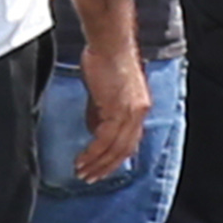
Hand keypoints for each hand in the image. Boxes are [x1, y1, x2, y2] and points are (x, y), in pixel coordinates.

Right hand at [76, 44, 154, 183]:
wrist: (109, 44)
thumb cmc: (105, 60)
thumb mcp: (105, 93)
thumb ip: (102, 114)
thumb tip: (94, 132)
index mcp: (139, 108)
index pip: (130, 141)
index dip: (116, 158)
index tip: (101, 168)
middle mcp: (139, 112)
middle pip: (125, 150)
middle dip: (106, 167)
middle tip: (90, 178)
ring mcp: (131, 112)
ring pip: (115, 148)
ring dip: (97, 163)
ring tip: (82, 172)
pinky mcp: (118, 110)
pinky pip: (105, 140)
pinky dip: (93, 153)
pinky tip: (82, 159)